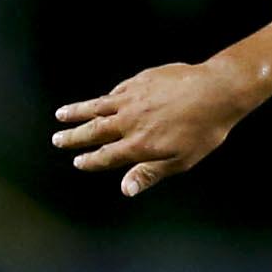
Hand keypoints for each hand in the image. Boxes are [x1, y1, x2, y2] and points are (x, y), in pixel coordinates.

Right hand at [52, 59, 258, 197]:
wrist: (215, 91)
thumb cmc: (204, 130)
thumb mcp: (181, 160)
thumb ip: (150, 173)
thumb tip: (126, 189)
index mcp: (138, 145)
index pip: (106, 156)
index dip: (90, 160)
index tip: (78, 162)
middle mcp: (129, 122)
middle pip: (94, 131)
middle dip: (73, 137)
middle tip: (57, 140)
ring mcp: (131, 99)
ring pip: (96, 107)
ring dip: (76, 112)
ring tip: (60, 115)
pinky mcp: (138, 81)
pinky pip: (115, 92)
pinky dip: (104, 99)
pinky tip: (99, 101)